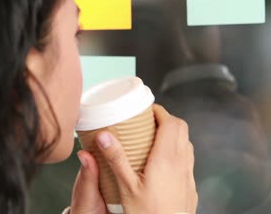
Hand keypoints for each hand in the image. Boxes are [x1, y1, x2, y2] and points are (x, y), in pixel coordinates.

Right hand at [70, 104, 197, 213]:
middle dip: (165, 119)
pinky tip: (160, 161)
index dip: (159, 111)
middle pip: (181, 128)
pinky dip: (176, 150)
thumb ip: (116, 158)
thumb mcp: (126, 186)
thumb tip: (104, 135)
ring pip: (186, 143)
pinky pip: (187, 159)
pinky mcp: (190, 185)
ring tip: (151, 138)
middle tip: (146, 121)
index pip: (171, 123)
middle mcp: (181, 163)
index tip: (145, 109)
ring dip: (172, 134)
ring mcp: (188, 175)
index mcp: (166, 159)